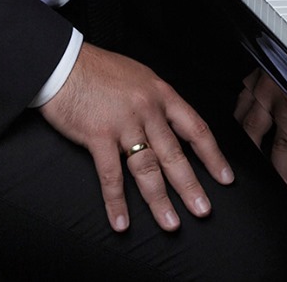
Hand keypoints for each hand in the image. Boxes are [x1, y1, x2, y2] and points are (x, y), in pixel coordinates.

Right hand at [38, 43, 233, 232]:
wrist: (63, 62)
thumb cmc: (97, 69)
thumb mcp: (138, 77)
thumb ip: (155, 101)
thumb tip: (167, 123)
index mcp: (161, 94)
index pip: (196, 129)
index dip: (212, 156)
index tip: (224, 177)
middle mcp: (148, 110)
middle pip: (175, 154)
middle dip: (191, 187)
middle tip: (203, 211)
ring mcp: (124, 124)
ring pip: (148, 168)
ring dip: (160, 201)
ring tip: (171, 224)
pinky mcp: (98, 136)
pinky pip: (111, 176)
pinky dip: (116, 202)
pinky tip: (122, 222)